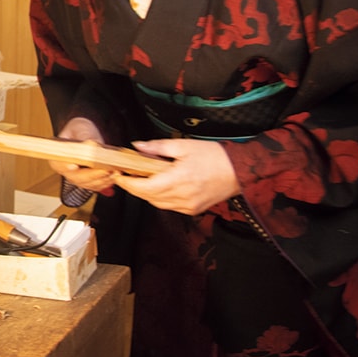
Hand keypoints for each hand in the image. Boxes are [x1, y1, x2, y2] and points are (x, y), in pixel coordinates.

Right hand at [53, 117, 116, 193]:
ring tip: (115, 172)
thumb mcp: (80, 127)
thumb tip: (91, 143)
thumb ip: (84, 135)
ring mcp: (76, 178)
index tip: (73, 166)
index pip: (59, 163)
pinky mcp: (88, 181)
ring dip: (102, 180)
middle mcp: (65, 170)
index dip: (65, 166)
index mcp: (57, 156)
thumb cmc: (80, 130)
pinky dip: (106, 182)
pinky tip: (115, 175)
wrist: (85, 134)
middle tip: (106, 170)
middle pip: (77, 178)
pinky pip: (96, 186)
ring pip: (88, 184)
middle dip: (93, 175)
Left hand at [112, 138, 239, 214]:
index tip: (117, 174)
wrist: (240, 171)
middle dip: (133, 187)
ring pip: (157, 203)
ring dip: (146, 193)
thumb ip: (158, 148)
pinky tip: (159, 185)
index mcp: (178, 181)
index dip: (127, 183)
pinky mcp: (193, 210)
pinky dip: (159, 197)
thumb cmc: (215, 156)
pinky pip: (169, 205)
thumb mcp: (184, 146)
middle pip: (147, 197)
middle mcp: (182, 197)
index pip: (143, 187)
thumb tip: (137, 146)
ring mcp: (187, 206)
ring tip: (140, 178)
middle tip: (124, 174)